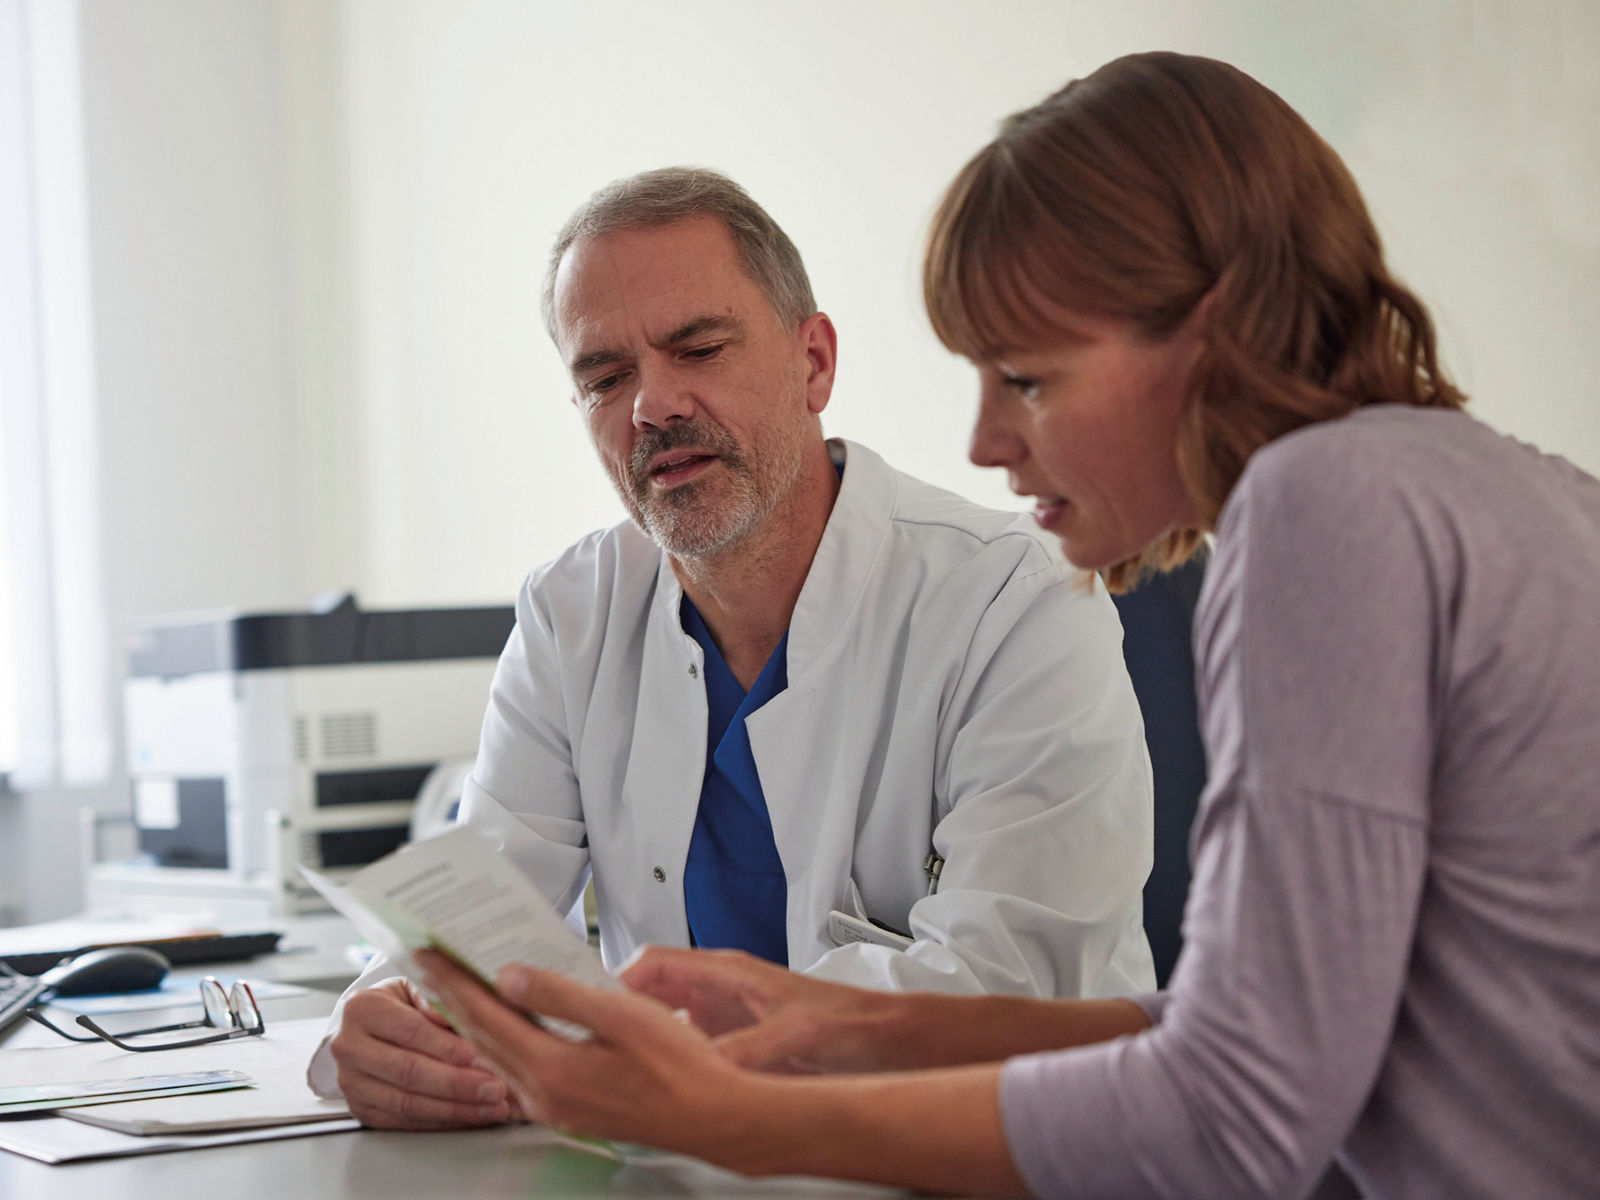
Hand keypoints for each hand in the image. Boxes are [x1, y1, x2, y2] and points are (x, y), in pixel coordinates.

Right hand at [329, 976, 517, 1128]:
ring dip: (456, 1108)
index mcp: (361, 1008)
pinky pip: (406, 1122)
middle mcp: (349, 1047)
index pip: (412, 1031)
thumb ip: (437, 997)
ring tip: (492, 1106)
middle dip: (458, 1084)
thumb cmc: (400, 1004)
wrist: (369, 1027)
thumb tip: (461, 1014)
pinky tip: (471, 1115)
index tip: (484, 1058)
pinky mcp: (362, 1110)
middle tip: (495, 1088)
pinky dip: (443, 1121)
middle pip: (409, 1072)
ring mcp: (351, 1083)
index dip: (450, 1048)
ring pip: (408, 1103)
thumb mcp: (415, 986)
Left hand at [414, 949, 753, 1158]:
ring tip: (461, 985)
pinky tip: (512, 1022)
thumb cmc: (680, 1068)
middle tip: (432, 963)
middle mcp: (543, 1094)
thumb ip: (560, 996)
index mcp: (552, 1068)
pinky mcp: (569, 1109)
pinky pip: (520, 1069)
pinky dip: (505, 1039)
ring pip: (499, 1055)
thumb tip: (510, 977)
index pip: (486, 1015)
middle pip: (482, 1037)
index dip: (453, 980)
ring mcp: (554, 1106)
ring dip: (476, 1019)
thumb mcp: (621, 1016)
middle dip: (453, 996)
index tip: (429, 953)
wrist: (712, 1117)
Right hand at [618, 946, 897, 1072]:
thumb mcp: (792, 1034)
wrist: (881, 1041)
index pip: (653, 964)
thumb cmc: (844, 1020)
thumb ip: (748, 1048)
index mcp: (727, 972)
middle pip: (647, 994)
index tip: (590, 1008)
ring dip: (638, 1043)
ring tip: (611, 1067)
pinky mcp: (730, 1046)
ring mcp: (721, 1019)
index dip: (617, 982)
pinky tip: (655, 1088)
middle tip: (588, 1043)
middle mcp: (718, 992)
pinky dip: (665, 1066)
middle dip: (615, 1015)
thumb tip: (706, 1068)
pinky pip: (683, 1052)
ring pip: (661, 1025)